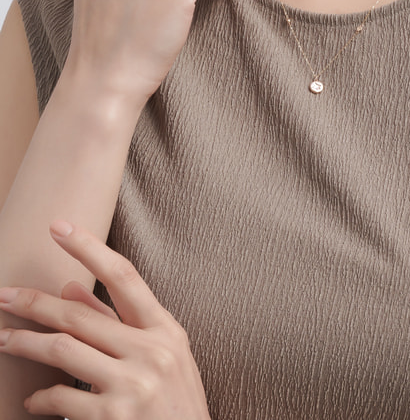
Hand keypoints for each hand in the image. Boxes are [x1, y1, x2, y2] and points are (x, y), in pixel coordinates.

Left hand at [0, 222, 210, 419]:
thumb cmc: (174, 406)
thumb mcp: (160, 358)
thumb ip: (117, 322)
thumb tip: (69, 287)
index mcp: (165, 330)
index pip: (123, 276)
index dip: (88, 248)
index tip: (59, 226)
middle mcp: (151, 352)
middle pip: (81, 314)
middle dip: (35, 303)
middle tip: (3, 295)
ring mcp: (132, 386)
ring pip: (63, 350)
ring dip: (25, 343)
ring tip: (3, 338)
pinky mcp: (112, 419)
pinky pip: (61, 398)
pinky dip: (41, 398)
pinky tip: (33, 401)